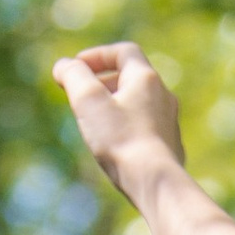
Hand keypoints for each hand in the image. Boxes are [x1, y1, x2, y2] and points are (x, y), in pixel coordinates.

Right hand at [51, 40, 185, 201]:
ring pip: (139, 104)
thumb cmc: (121, 139)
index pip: (124, 52)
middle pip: (132, 78)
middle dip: (103, 81)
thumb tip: (64, 66)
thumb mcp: (88, 100)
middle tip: (81, 95)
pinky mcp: (169, 148)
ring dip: (115, 105)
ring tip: (95, 120)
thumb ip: (73, 75)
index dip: (98, 55)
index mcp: (146, 78)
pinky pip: (145, 128)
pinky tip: (114, 145)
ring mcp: (170, 123)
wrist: (155, 182)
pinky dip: (127, 127)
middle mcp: (164, 96)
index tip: (77, 67)